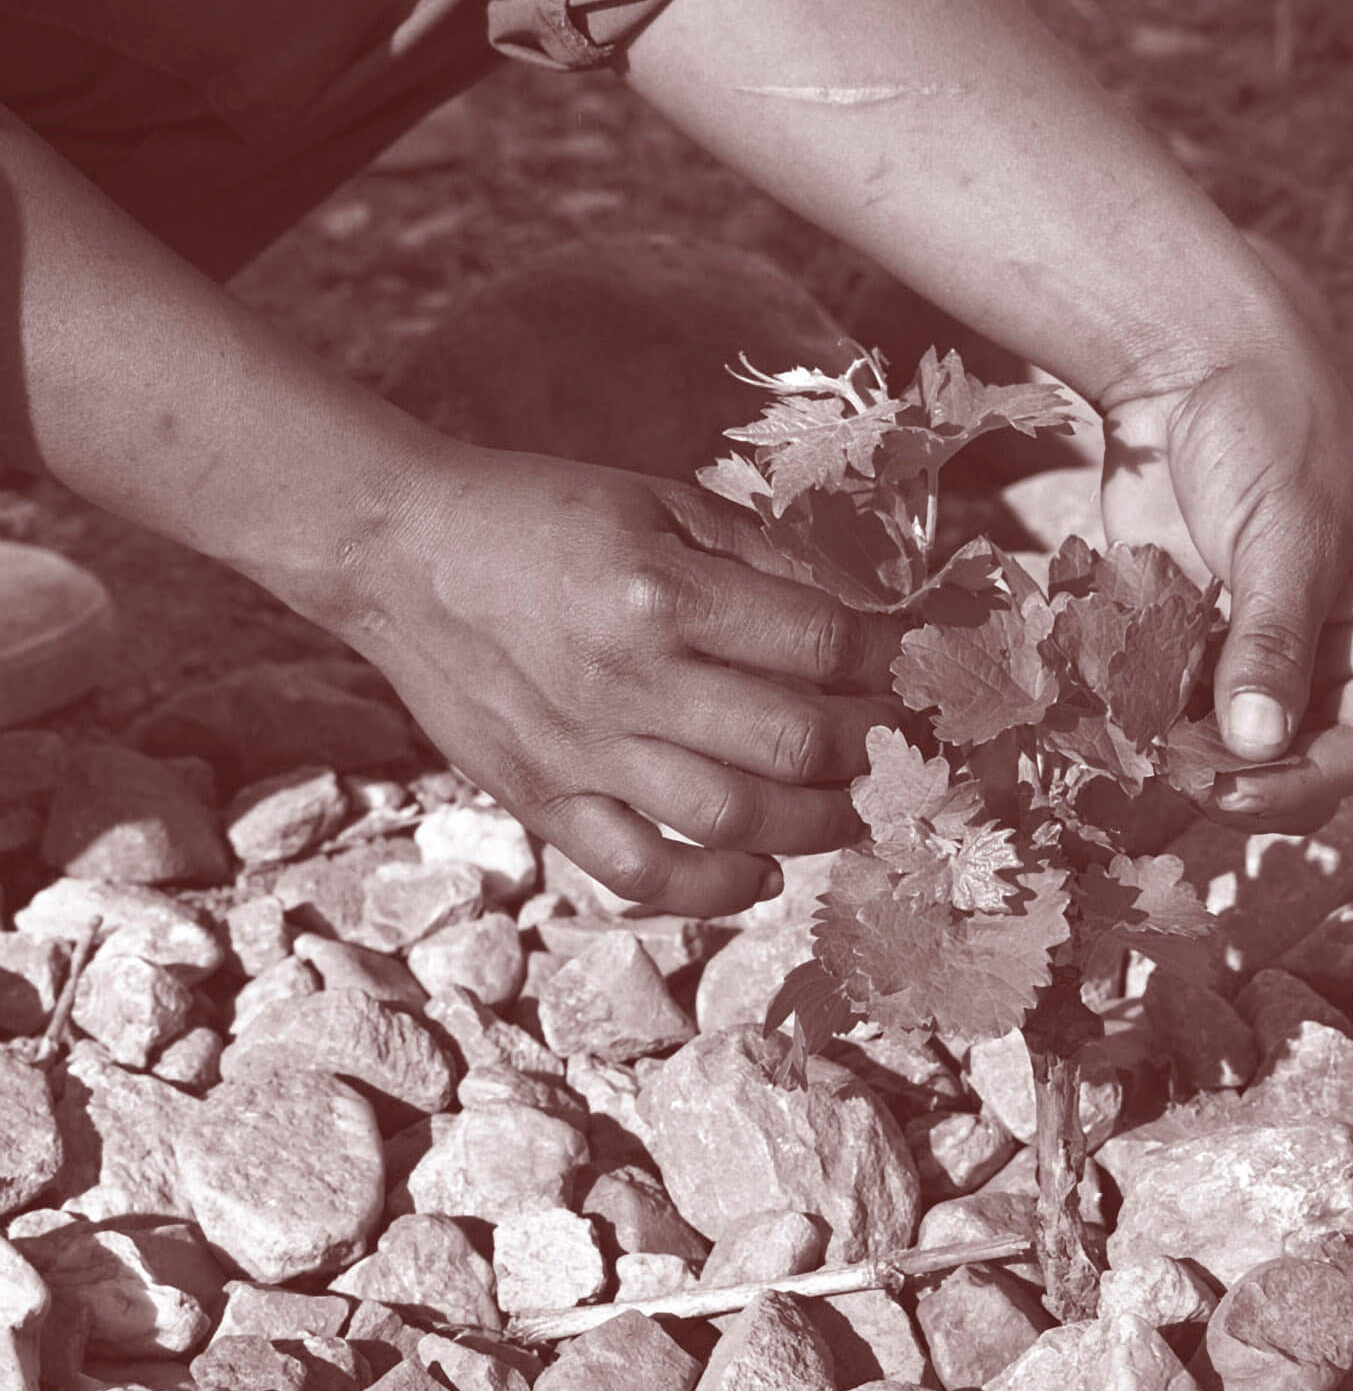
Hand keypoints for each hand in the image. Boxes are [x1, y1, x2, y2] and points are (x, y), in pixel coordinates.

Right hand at [340, 443, 903, 914]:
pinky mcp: (545, 801)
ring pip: (736, 819)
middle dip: (872, 749)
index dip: (888, 661)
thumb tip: (858, 616)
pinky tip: (765, 873)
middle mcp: (628, 681)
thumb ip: (758, 557)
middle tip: (902, 746)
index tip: (914, 667)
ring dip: (820, 824)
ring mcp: (585, 753)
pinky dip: (717, 888)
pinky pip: (644, 872)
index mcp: (660, 593)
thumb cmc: (538, 518)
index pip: (820, 643)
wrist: (400, 551)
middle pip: (794, 741)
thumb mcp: (657, 501)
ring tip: (856, 808)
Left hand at [1099, 343, 1352, 834]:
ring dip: (1180, 754)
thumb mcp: (1285, 540)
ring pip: (1223, 741)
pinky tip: (1109, 713)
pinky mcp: (1189, 636)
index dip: (1301, 788)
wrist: (1192, 365)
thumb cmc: (1271, 435)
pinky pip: (1169, 702)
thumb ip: (1272, 645)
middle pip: (1290, 759)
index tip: (1231, 798)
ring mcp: (1254, 650)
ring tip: (1133, 747)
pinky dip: (1142, 715)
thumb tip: (1255, 748)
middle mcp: (1328, 655)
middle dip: (1235, 778)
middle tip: (1171, 778)